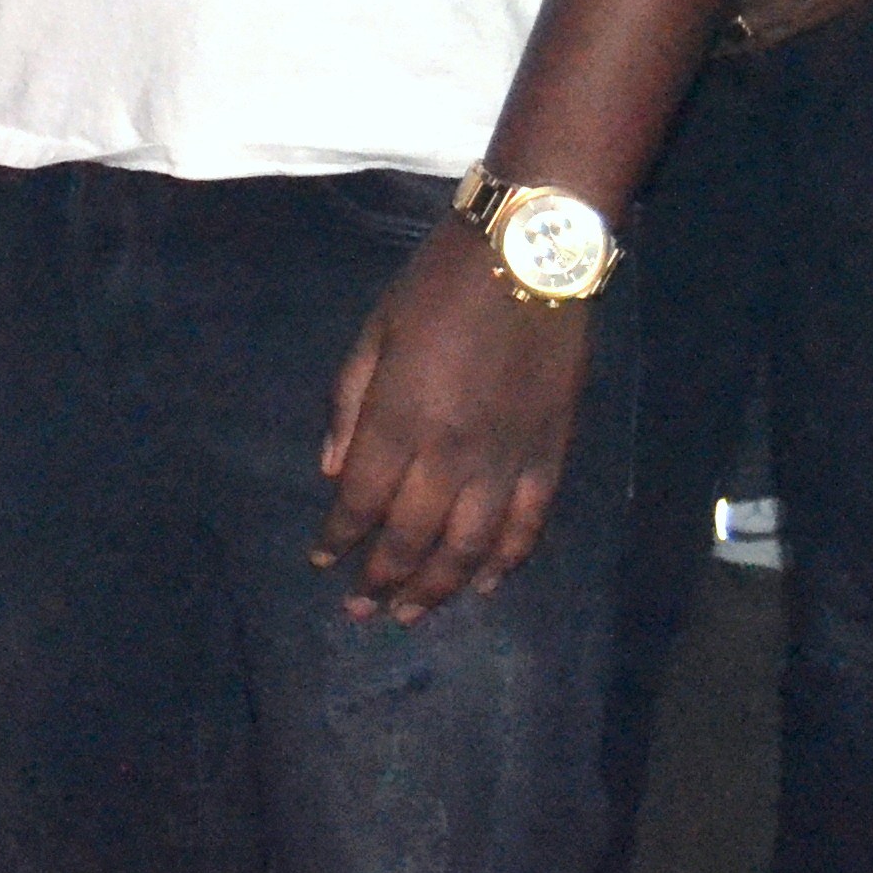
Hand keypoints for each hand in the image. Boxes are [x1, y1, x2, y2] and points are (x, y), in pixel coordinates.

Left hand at [314, 219, 598, 624]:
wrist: (529, 256)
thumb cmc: (439, 286)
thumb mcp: (374, 331)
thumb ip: (350, 405)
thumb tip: (331, 473)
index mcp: (401, 419)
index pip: (361, 500)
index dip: (339, 537)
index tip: (323, 562)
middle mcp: (452, 454)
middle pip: (411, 538)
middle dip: (380, 580)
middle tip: (360, 611)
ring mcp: (506, 461)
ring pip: (468, 549)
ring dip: (436, 590)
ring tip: (410, 615)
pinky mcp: (549, 456)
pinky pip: (527, 526)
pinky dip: (505, 562)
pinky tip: (483, 585)